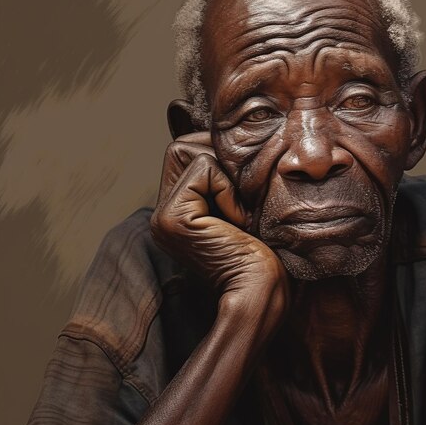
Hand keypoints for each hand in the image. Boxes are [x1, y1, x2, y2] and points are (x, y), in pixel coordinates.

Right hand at [150, 132, 288, 309]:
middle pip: (182, 146)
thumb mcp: (240, 205)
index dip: (220, 161)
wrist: (262, 289)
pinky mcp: (171, 218)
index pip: (186, 153)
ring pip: (189, 151)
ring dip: (225, 178)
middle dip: (219, 162)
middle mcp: (162, 214)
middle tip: (240, 203)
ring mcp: (162, 216)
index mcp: (177, 212)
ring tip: (238, 215)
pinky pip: (202, 169)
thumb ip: (223, 177)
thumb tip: (225, 135)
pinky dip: (227, 190)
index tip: (241, 200)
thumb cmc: (261, 251)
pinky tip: (236, 223)